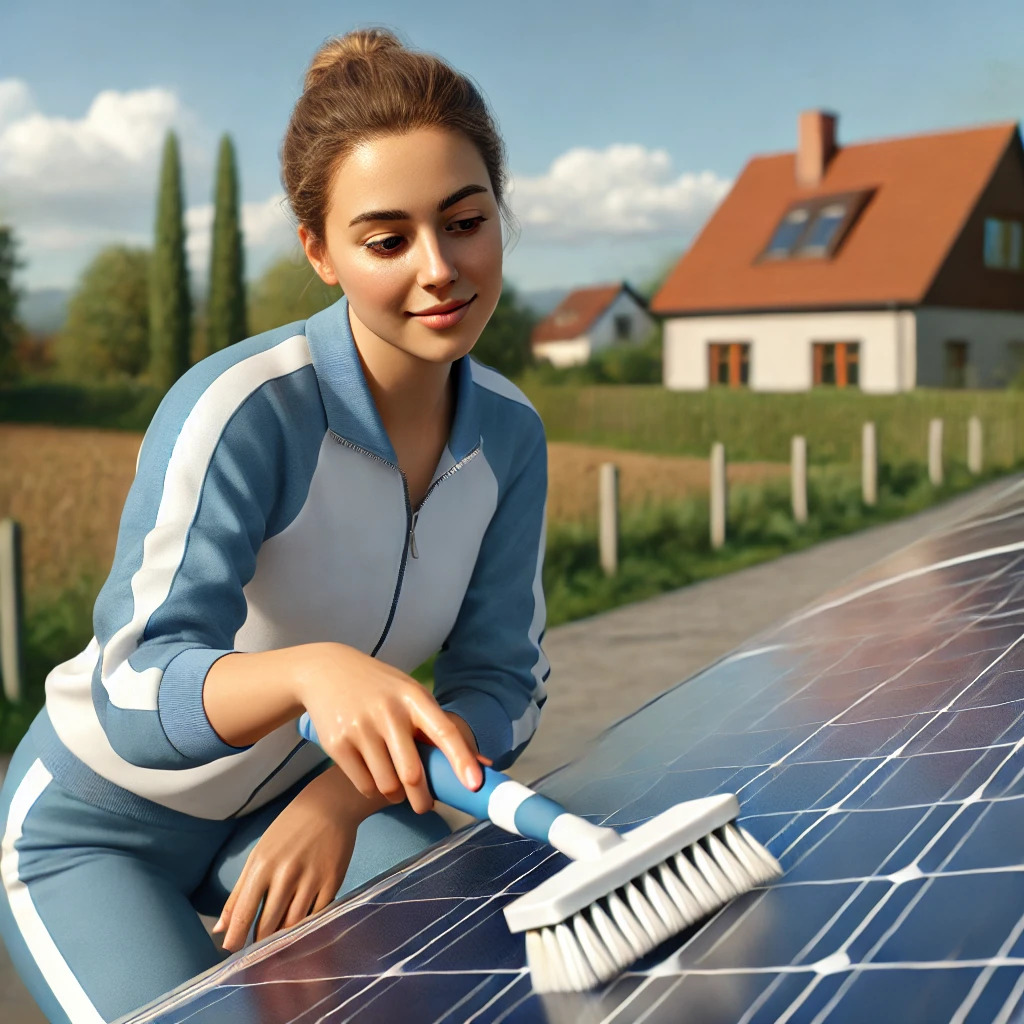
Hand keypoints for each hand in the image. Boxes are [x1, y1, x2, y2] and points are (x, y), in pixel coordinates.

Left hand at [212, 766, 360, 952]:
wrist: (329, 806)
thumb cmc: (289, 829)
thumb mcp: (259, 854)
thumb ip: (240, 892)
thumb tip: (220, 929)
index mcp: (263, 865)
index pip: (244, 912)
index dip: (236, 938)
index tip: (231, 951)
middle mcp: (286, 873)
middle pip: (269, 924)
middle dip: (260, 942)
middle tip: (257, 952)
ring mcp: (311, 878)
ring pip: (293, 924)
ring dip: (284, 938)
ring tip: (279, 943)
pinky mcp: (332, 881)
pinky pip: (318, 915)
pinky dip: (308, 926)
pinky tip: (302, 928)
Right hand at [294, 643, 485, 814]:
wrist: (326, 670)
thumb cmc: (380, 688)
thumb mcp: (409, 695)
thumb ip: (440, 728)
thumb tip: (482, 764)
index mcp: (414, 697)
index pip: (444, 731)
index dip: (461, 759)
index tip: (475, 784)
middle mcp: (389, 712)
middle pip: (412, 773)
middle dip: (422, 799)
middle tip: (425, 807)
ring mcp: (362, 728)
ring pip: (388, 785)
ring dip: (396, 795)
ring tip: (396, 786)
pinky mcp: (338, 743)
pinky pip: (365, 784)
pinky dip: (374, 789)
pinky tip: (374, 777)